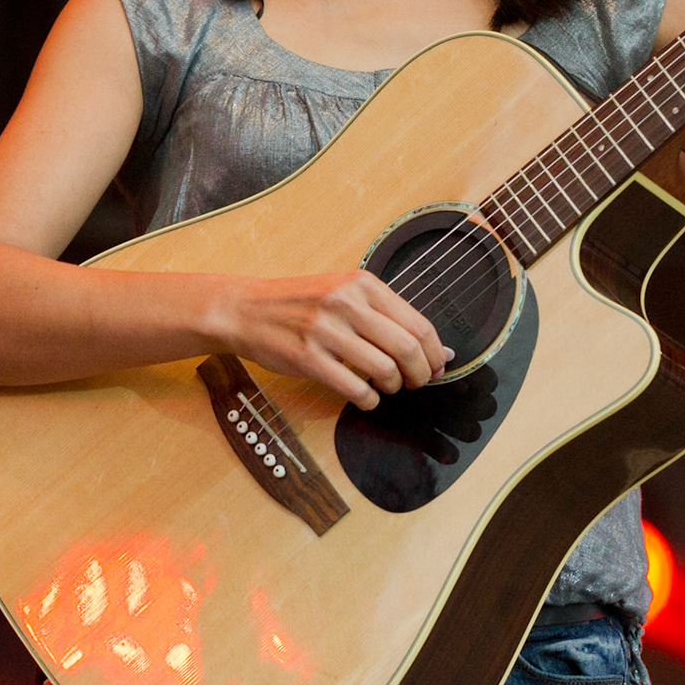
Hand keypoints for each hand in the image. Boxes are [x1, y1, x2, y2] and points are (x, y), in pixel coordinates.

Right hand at [213, 270, 450, 409]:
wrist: (247, 309)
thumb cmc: (300, 303)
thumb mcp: (344, 293)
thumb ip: (387, 316)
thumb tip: (437, 349)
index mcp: (362, 284)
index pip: (418, 324)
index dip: (434, 353)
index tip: (437, 366)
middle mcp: (347, 303)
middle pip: (407, 349)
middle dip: (420, 374)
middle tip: (417, 383)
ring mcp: (326, 331)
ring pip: (384, 371)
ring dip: (393, 387)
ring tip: (387, 387)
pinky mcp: (308, 358)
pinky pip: (355, 389)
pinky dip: (369, 400)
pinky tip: (365, 397)